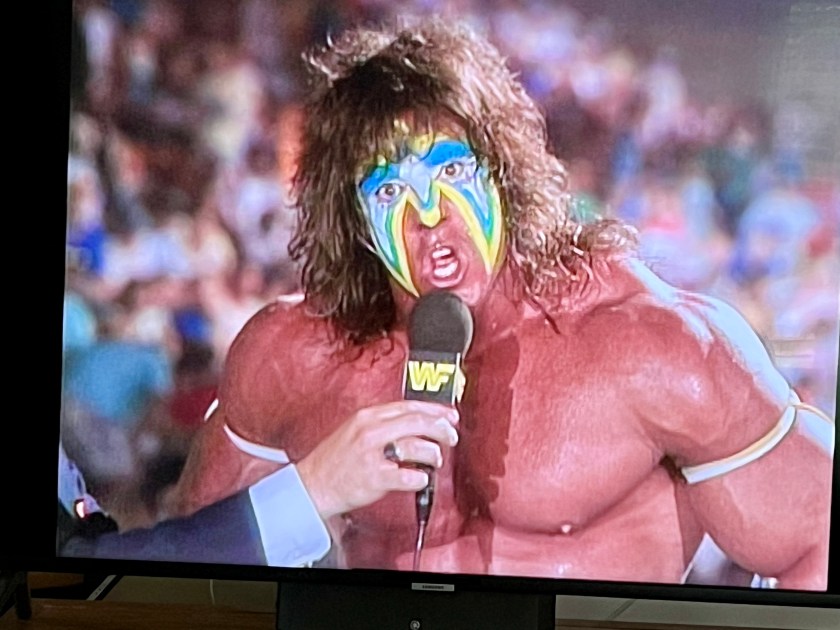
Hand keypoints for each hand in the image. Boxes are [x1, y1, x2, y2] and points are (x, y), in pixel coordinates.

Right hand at [295, 401, 458, 519]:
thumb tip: (417, 423)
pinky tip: (420, 480)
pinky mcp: (374, 477)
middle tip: (451, 437)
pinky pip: (408, 476)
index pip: (409, 406)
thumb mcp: (356, 430)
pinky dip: (420, 479)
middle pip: (417, 422)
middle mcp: (370, 430)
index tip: (450, 416)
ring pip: (416, 446)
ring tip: (434, 461)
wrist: (312, 485)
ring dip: (433, 455)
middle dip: (441, 429)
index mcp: (367, 416)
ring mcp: (371, 454)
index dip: (435, 410)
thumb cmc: (335, 461)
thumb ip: (384, 424)